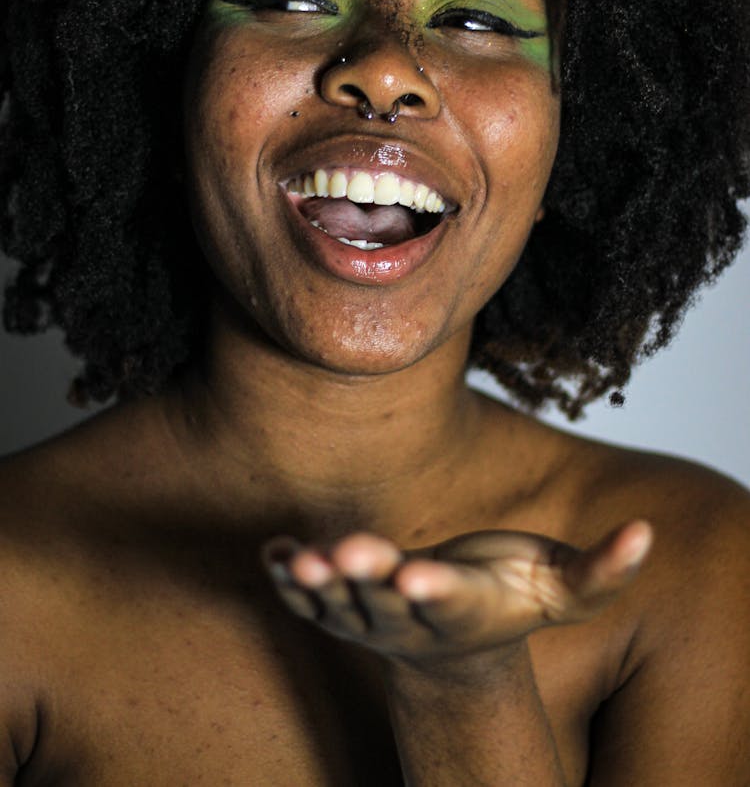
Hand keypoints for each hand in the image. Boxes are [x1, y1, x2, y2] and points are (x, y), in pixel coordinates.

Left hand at [262, 521, 651, 667]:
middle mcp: (412, 618)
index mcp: (465, 609)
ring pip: (337, 605)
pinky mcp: (340, 609)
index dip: (435, 589)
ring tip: (295, 559)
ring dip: (315, 584)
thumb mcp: (562, 590)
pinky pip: (307, 602)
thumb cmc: (512, 599)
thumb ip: (601, 571)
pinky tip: (269, 556)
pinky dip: (286, 584)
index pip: (449, 602)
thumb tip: (645, 534)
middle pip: (385, 600)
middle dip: (365, 578)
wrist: (457, 648)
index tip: (419, 575)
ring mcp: (371, 618)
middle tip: (345, 553)